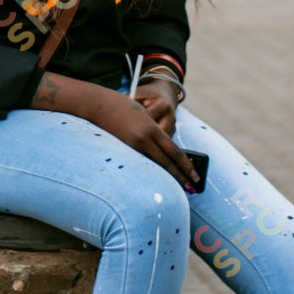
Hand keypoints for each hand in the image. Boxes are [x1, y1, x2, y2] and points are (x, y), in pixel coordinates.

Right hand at [32, 73, 195, 187]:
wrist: (98, 104)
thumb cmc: (122, 107)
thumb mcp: (143, 115)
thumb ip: (154, 132)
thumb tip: (166, 151)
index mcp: (151, 128)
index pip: (174, 151)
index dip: (186, 165)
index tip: (195, 176)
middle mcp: (143, 139)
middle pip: (166, 162)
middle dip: (181, 176)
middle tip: (193, 188)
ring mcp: (131, 146)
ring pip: (154, 165)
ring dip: (166, 176)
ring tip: (178, 187)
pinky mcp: (122, 150)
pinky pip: (140, 164)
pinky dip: (151, 171)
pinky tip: (157, 178)